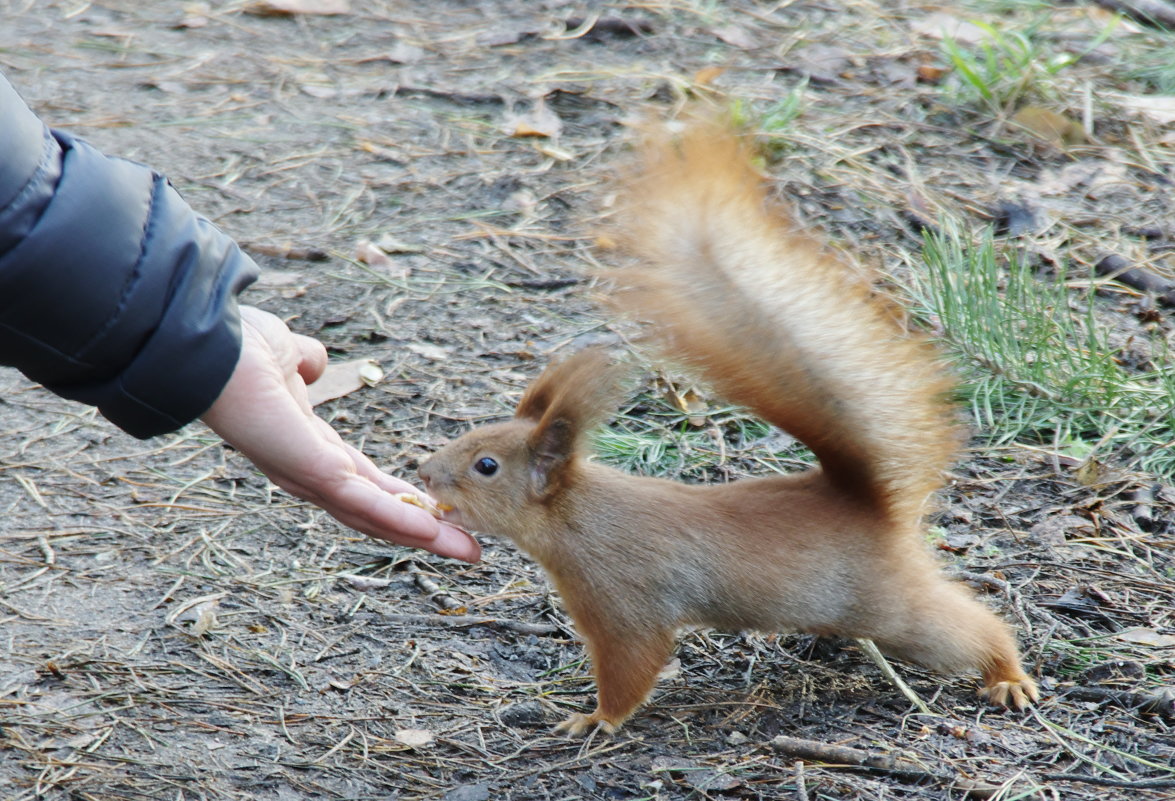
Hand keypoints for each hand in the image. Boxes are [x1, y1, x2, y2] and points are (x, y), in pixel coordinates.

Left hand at [201, 306, 480, 561]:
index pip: (364, 482)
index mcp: (308, 446)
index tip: (441, 509)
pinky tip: (434, 529)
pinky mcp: (311, 471)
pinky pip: (361, 500)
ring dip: (422, 536)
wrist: (208, 344)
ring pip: (374, 516)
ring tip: (467, 551)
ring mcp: (308, 475)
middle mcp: (309, 470)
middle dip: (424, 532)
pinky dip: (398, 518)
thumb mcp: (285, 352)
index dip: (403, 498)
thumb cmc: (237, 346)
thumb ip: (304, 360)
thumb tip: (313, 360)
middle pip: (376, 512)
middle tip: (469, 549)